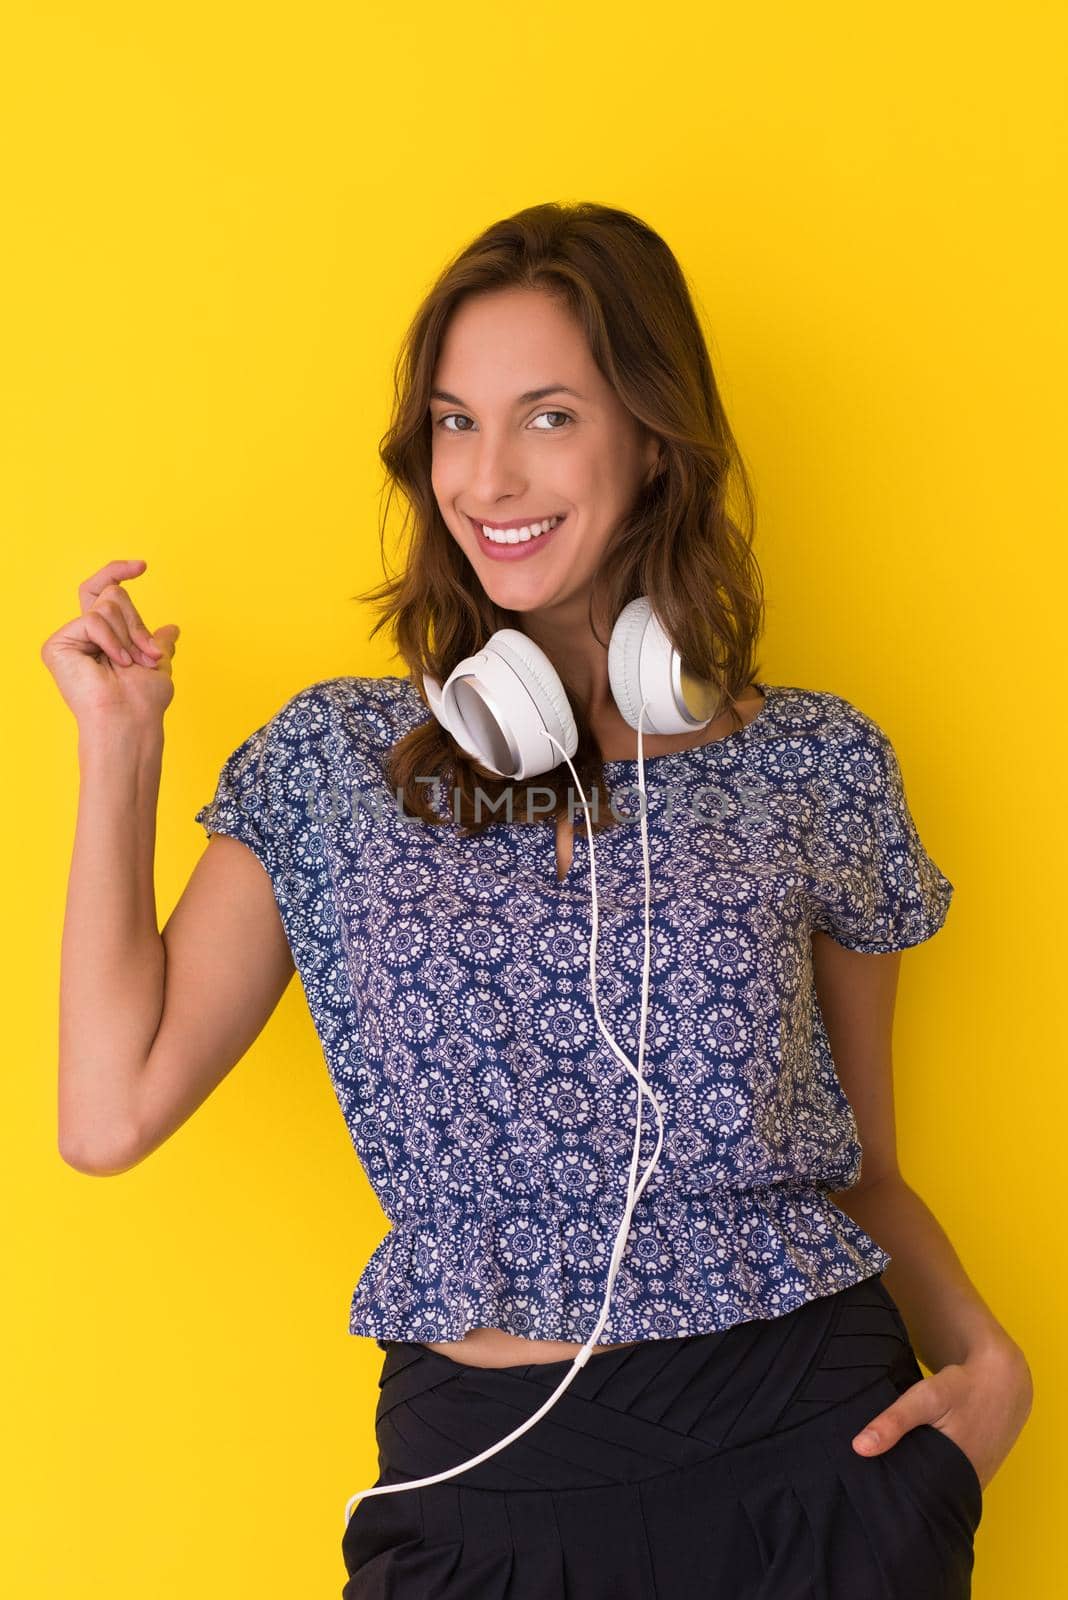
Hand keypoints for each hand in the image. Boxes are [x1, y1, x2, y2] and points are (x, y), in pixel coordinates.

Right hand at [40, 558, 179, 728]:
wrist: (131, 719)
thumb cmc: (144, 701)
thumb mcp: (158, 663)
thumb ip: (158, 643)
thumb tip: (172, 628)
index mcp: (105, 637)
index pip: (103, 591)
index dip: (117, 572)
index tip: (142, 566)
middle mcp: (84, 635)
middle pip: (110, 595)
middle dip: (136, 624)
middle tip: (145, 655)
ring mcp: (69, 638)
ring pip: (106, 606)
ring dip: (129, 636)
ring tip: (130, 664)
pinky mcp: (57, 645)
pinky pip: (92, 619)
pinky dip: (112, 641)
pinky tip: (116, 663)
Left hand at [851, 1342, 1033, 1490]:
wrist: (1003, 1382)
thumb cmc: (962, 1388)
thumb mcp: (927, 1397)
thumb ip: (894, 1421)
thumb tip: (859, 1448)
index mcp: (955, 1475)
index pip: (915, 1501)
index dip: (891, 1496)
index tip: (866, 1487)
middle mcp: (967, 1486)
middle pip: (924, 1498)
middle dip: (901, 1491)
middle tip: (870, 1478)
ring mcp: (974, 1484)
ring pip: (936, 1492)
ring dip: (916, 1483)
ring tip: (886, 1472)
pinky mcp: (975, 1476)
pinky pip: (948, 1484)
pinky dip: (930, 1476)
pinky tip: (911, 1463)